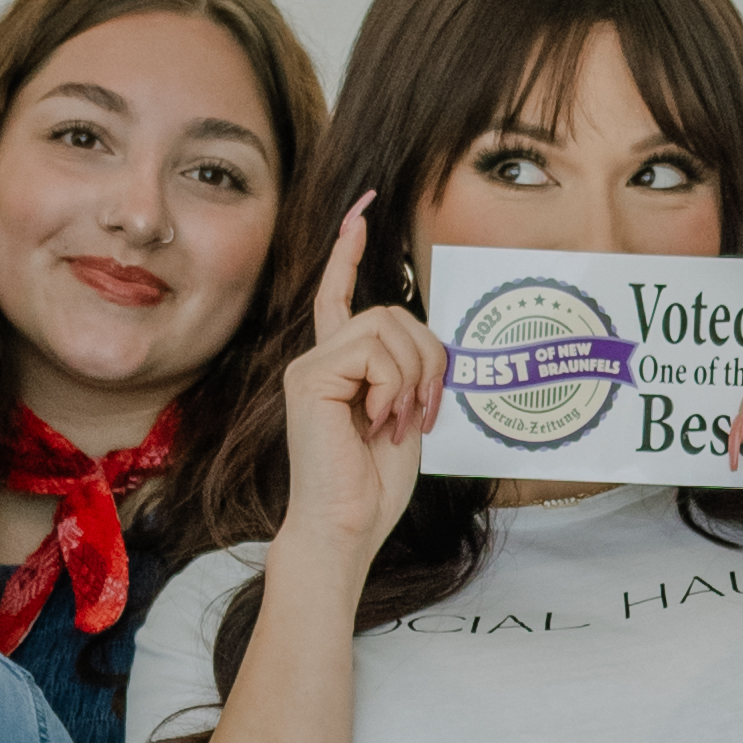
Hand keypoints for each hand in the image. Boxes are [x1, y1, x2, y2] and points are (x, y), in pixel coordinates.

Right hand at [275, 204, 443, 576]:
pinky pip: (374, 351)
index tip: (359, 214)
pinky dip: (393, 386)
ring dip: (414, 376)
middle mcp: (319, 359)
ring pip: (387, 326)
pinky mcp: (309, 378)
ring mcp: (310, 367)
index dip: (348, 254)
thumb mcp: (404, 417)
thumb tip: (432, 338)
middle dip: (428, 356)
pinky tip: (376, 421)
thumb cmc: (373, 488)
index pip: (339, 297)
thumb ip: (409, 372)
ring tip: (398, 421)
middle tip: (423, 411)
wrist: (345, 528)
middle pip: (392, 312)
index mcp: (340, 368)